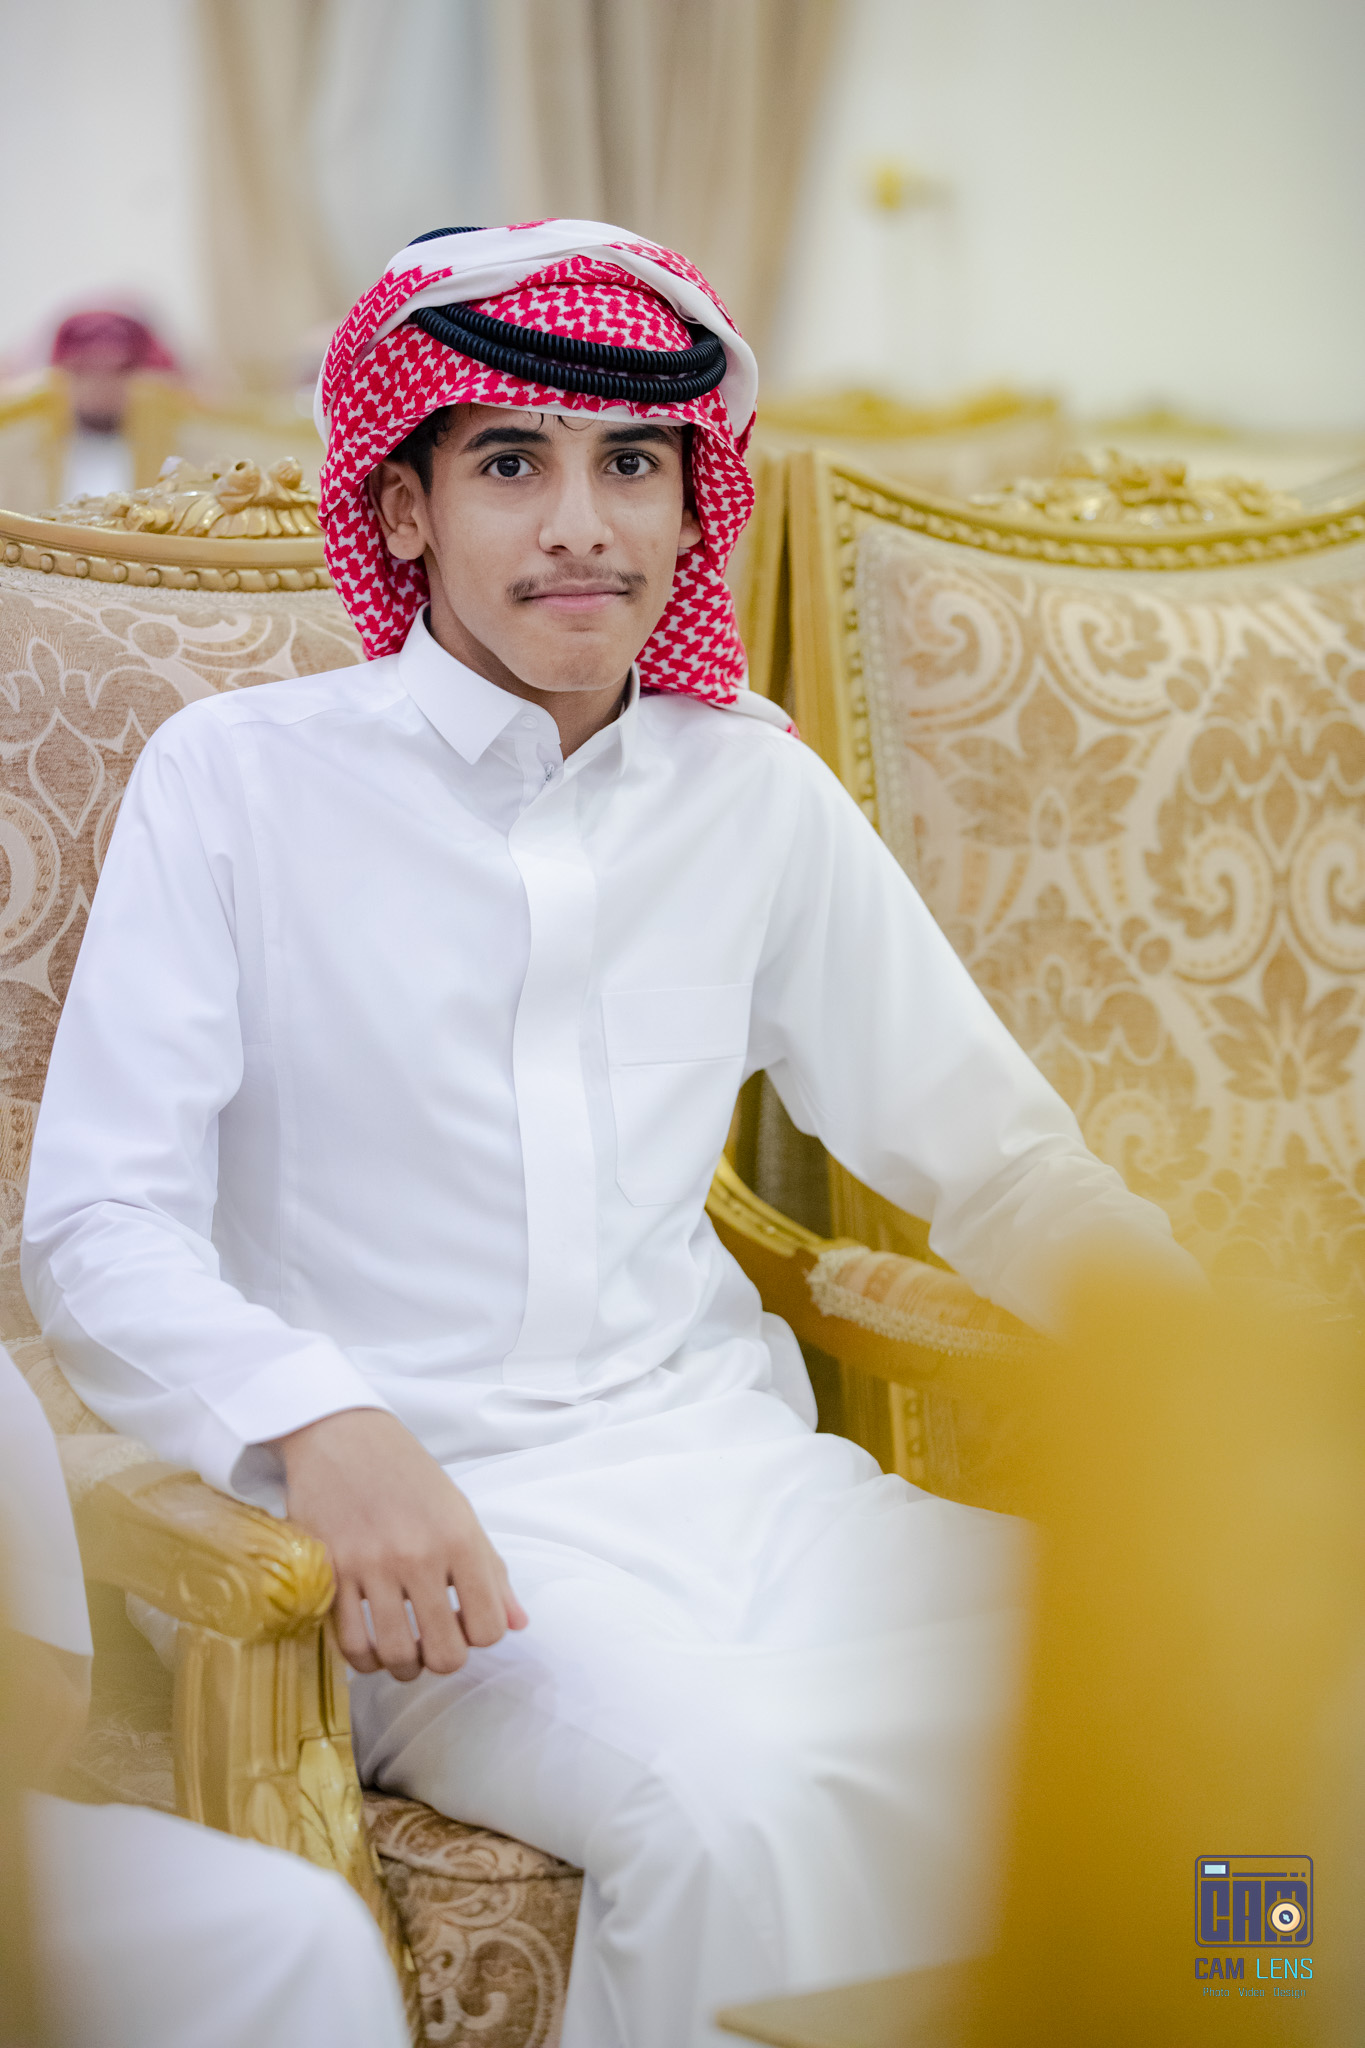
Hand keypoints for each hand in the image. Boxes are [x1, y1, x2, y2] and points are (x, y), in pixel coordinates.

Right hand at [274, 1408, 527, 1680]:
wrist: (345, 1437)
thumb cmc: (409, 1476)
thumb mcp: (461, 1514)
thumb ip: (491, 1572)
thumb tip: (518, 1623)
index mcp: (460, 1539)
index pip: (489, 1627)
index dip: (481, 1636)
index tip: (466, 1623)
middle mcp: (419, 1555)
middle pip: (444, 1652)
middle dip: (442, 1659)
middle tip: (433, 1644)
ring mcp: (371, 1565)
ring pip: (395, 1654)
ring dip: (403, 1666)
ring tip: (403, 1654)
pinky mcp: (330, 1571)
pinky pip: (349, 1642)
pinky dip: (364, 1659)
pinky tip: (370, 1647)